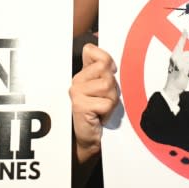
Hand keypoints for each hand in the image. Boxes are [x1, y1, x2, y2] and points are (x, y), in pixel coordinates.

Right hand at [69, 43, 118, 162]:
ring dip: (111, 100)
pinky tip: (100, 116)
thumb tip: (111, 61)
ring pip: (107, 85)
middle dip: (112, 86)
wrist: (88, 137)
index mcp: (82, 73)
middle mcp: (76, 80)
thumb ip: (105, 72)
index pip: (91, 50)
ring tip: (103, 108)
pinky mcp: (80, 105)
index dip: (106, 60)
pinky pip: (106, 103)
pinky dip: (108, 111)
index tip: (109, 73)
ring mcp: (76, 92)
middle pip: (105, 69)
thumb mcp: (104, 89)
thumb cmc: (98, 112)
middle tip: (105, 99)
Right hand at [163, 30, 188, 99]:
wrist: (172, 87)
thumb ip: (183, 59)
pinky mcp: (182, 69)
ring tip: (186, 72)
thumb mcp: (178, 66)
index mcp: (174, 55)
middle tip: (186, 69)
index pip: (180, 44)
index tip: (185, 30)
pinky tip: (187, 75)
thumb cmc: (175, 76)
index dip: (183, 37)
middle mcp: (176, 58)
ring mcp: (179, 63)